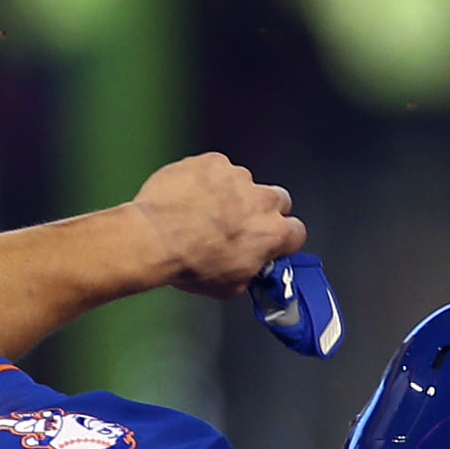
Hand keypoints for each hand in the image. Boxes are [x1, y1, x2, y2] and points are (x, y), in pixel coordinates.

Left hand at [124, 154, 303, 301]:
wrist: (154, 238)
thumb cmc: (189, 263)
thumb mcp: (230, 287)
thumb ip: (251, 272)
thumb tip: (249, 269)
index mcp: (273, 233)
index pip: (296, 232)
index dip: (281, 238)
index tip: (268, 241)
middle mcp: (261, 200)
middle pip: (277, 200)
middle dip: (262, 210)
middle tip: (238, 222)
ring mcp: (237, 177)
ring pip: (243, 183)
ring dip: (230, 194)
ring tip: (203, 210)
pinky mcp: (212, 162)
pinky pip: (216, 169)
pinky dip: (206, 179)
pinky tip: (189, 195)